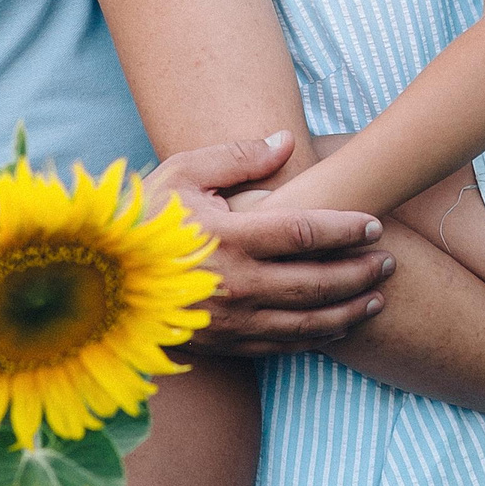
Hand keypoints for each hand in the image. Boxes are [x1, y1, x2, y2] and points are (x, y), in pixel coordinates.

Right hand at [145, 132, 394, 356]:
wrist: (94, 283)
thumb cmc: (141, 219)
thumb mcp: (182, 173)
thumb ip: (236, 157)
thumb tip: (285, 139)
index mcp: (229, 236)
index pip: (306, 231)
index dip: (347, 229)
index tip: (374, 225)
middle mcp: (236, 283)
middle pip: (317, 281)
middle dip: (360, 272)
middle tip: (390, 262)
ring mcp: (231, 320)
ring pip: (306, 321)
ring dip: (348, 310)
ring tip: (378, 297)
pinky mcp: (224, 344)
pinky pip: (281, 345)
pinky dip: (316, 338)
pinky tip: (339, 327)